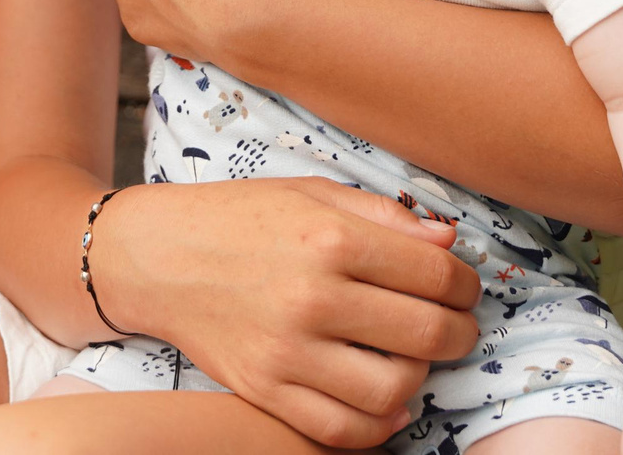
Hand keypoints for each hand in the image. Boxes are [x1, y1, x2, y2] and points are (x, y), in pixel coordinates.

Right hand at [89, 176, 479, 447]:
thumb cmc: (238, 217)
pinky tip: (388, 402)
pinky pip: (339, 428)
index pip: (436, 274)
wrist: (156, 256)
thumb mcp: (311, 193)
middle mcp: (312, 297)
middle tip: (455, 326)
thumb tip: (447, 243)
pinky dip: (378, 425)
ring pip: (391, 389)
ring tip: (414, 359)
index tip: (463, 287)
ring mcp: (287, 351)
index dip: (466, 284)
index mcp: (329, 239)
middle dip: (459, 333)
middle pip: (425, 334)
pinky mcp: (264, 389)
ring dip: (421, 378)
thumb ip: (383, 215)